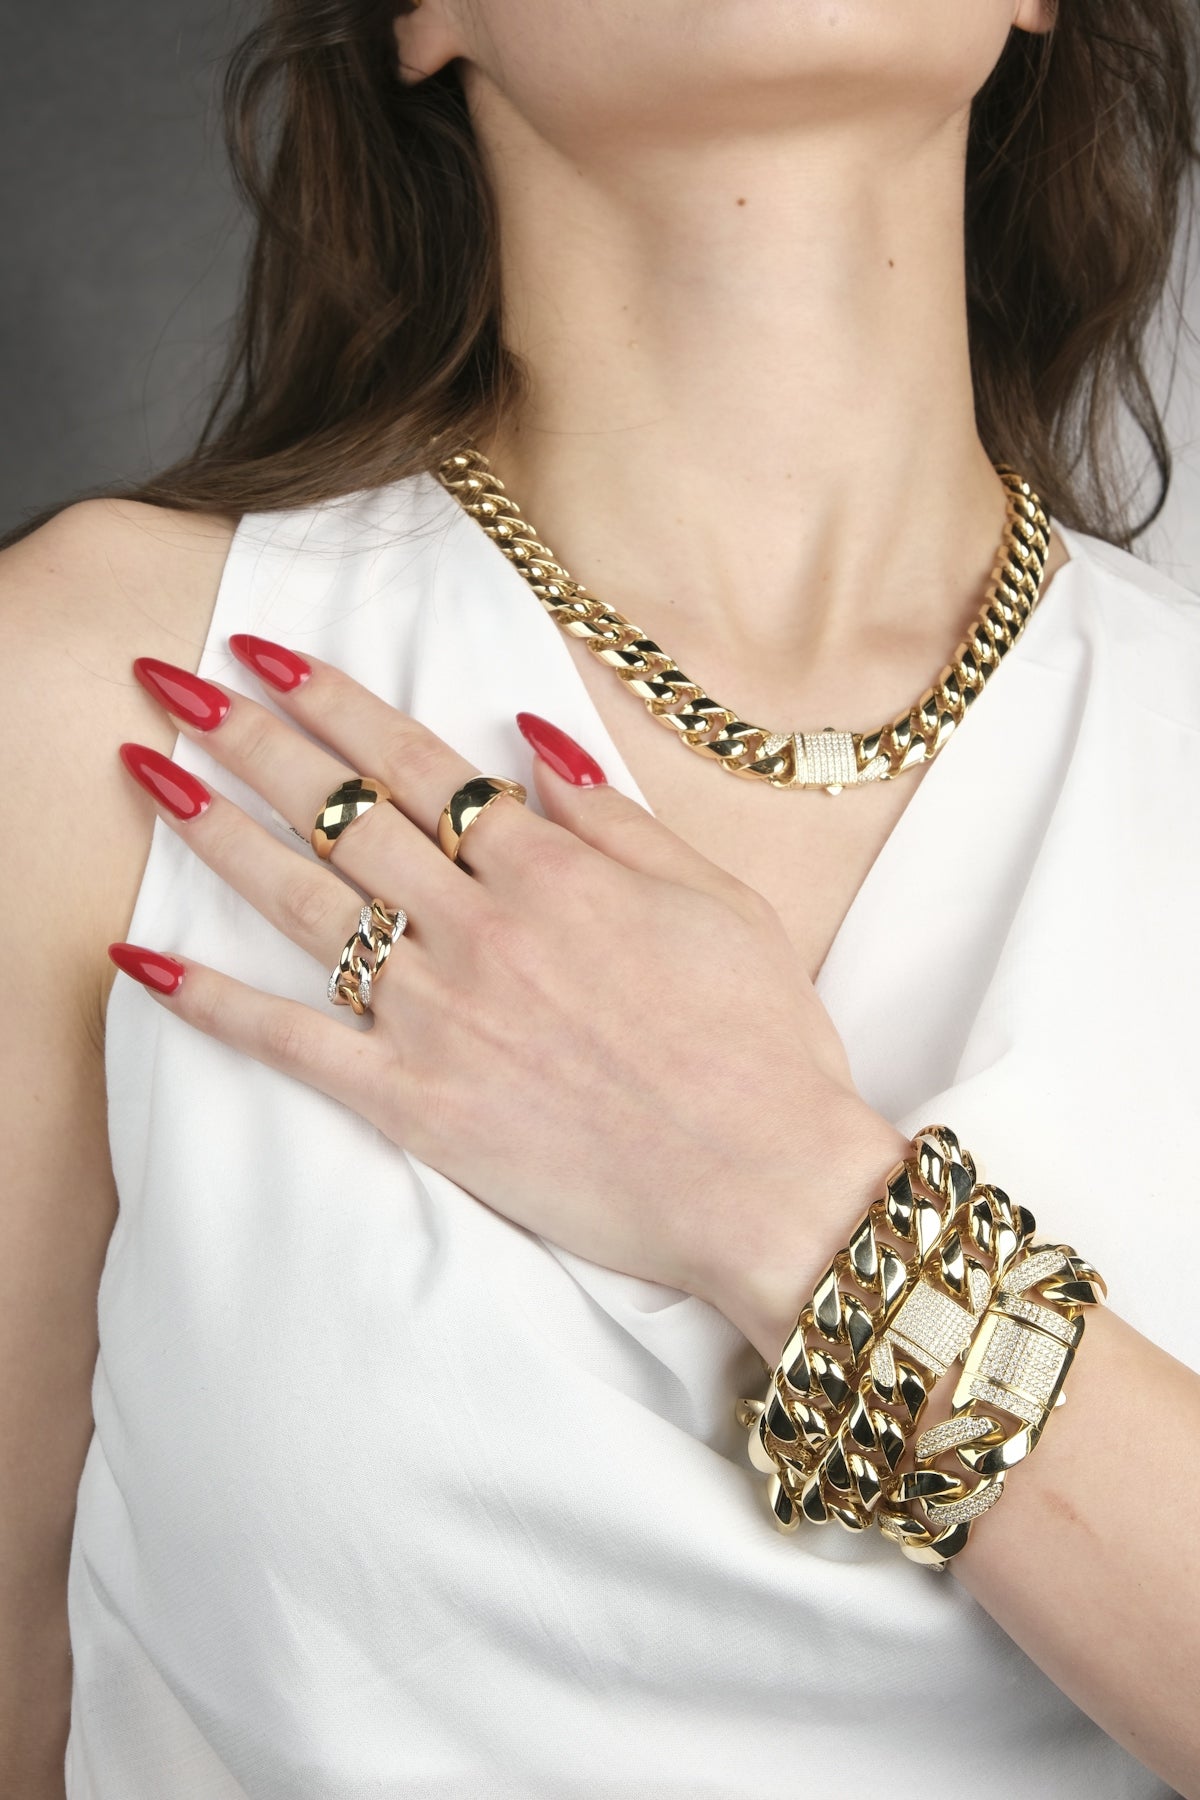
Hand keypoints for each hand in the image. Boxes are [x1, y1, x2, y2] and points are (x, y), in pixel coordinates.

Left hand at [112, 637, 908, 1360]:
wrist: (761, 1180)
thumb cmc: (758, 1038)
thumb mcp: (713, 895)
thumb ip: (614, 813)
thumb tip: (531, 737)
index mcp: (552, 868)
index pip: (417, 761)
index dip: (333, 699)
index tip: (268, 653)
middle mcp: (480, 925)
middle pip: (342, 811)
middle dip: (250, 736)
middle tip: (175, 682)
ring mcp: (440, 1012)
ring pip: (304, 902)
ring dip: (216, 831)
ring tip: (149, 774)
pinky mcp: (416, 1102)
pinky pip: (293, 1044)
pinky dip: (213, 1004)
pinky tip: (143, 962)